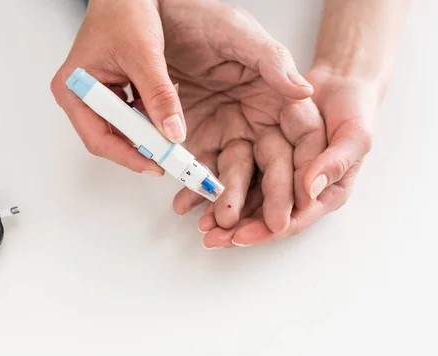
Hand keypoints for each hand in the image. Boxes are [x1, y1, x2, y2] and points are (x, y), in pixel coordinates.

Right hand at [51, 0, 186, 175]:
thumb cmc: (122, 10)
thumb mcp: (145, 56)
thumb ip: (160, 96)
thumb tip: (172, 131)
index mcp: (74, 89)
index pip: (99, 138)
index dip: (129, 155)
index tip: (156, 164)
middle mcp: (80, 95)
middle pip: (109, 138)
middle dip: (140, 145)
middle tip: (167, 155)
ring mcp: (95, 94)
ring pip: (122, 129)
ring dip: (147, 131)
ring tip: (167, 129)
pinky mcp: (110, 91)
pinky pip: (130, 115)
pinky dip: (148, 116)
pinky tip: (161, 109)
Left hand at [148, 0, 325, 237]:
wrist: (160, 18)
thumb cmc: (206, 20)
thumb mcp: (240, 35)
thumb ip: (272, 63)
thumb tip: (304, 91)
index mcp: (278, 99)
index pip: (302, 141)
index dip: (306, 170)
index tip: (303, 196)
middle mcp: (256, 121)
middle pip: (271, 167)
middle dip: (269, 198)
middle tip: (269, 225)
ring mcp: (226, 132)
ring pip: (233, 174)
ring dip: (227, 200)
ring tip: (220, 223)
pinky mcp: (196, 139)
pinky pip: (196, 169)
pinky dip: (190, 188)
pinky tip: (184, 204)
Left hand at [199, 65, 376, 247]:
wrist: (336, 82)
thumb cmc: (353, 108)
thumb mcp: (355, 133)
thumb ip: (337, 160)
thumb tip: (311, 189)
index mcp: (323, 189)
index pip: (294, 216)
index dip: (268, 227)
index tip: (242, 236)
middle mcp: (293, 184)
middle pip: (263, 212)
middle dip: (237, 227)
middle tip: (213, 238)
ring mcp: (269, 167)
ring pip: (241, 195)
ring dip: (218, 211)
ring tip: (199, 225)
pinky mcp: (251, 149)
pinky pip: (224, 170)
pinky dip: (205, 186)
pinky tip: (185, 200)